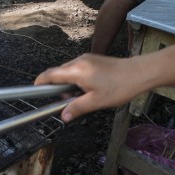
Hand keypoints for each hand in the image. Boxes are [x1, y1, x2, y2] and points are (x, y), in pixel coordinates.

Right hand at [34, 54, 151, 122]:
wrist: (139, 72)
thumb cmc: (120, 86)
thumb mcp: (97, 101)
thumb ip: (77, 108)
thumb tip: (64, 116)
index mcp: (76, 70)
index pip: (50, 74)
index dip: (40, 82)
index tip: (34, 89)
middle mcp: (79, 61)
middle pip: (59, 73)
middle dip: (58, 88)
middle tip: (69, 102)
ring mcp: (87, 58)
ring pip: (69, 71)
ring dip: (69, 84)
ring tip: (83, 97)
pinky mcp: (93, 59)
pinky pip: (78, 69)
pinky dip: (77, 79)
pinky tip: (89, 89)